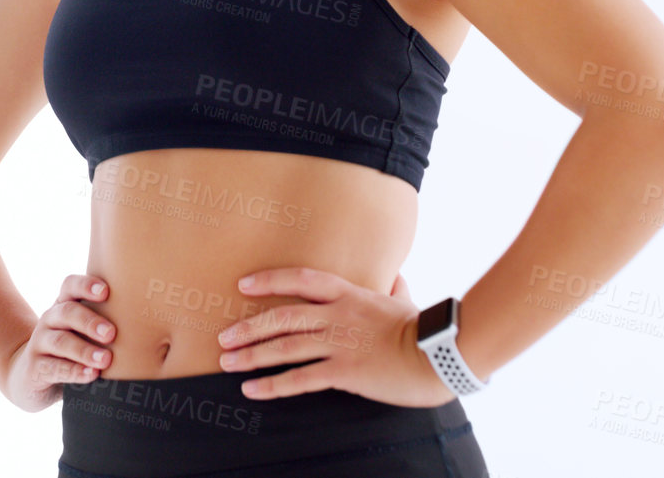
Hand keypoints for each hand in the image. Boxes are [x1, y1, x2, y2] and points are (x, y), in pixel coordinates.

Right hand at [2, 274, 114, 412]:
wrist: (29, 375)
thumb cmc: (72, 349)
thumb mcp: (86, 333)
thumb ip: (111, 322)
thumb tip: (159, 321)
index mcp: (65, 305)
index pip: (70, 285)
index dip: (86, 285)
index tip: (106, 291)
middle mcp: (50, 319)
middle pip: (67, 312)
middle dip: (91, 321)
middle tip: (112, 333)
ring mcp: (39, 343)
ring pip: (60, 341)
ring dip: (84, 350)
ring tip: (105, 360)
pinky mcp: (34, 368)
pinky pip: (53, 367)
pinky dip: (72, 371)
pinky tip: (90, 376)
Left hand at [215, 267, 455, 408]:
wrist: (438, 354)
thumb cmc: (423, 328)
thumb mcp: (404, 299)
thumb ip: (394, 285)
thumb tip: (395, 274)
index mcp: (349, 294)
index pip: (301, 279)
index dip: (270, 280)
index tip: (244, 284)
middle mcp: (338, 316)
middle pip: (282, 317)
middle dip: (248, 328)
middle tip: (224, 338)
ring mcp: (339, 344)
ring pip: (284, 347)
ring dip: (251, 356)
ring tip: (228, 363)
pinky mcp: (344, 372)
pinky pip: (300, 379)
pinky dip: (272, 385)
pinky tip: (253, 389)